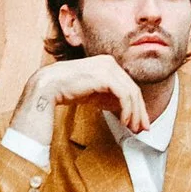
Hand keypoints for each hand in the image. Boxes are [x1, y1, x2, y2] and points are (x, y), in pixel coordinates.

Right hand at [11, 49, 151, 140]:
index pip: (128, 86)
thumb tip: (125, 110)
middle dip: (140, 111)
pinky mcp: (105, 76)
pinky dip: (127, 109)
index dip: (137, 105)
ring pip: (131, 92)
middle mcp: (110, 63)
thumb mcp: (92, 95)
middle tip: (142, 128)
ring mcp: (108, 67)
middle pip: (133, 89)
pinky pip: (124, 94)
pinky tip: (124, 121)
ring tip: (133, 128)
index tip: (139, 122)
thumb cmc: (66, 90)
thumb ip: (108, 98)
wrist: (47, 87)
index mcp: (107, 65)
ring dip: (135, 113)